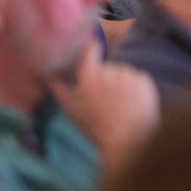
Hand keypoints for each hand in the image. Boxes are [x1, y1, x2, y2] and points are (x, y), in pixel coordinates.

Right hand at [47, 43, 158, 170]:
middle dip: (106, 78)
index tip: (93, 55)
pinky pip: (138, 77)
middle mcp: (109, 73)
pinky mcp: (144, 81)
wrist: (127, 141)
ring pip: (124, 72)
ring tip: (120, 104)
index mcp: (89, 78)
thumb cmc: (95, 126)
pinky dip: (136, 87)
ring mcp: (129, 77)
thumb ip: (57, 88)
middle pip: (108, 66)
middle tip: (106, 100)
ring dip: (122, 83)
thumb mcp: (71, 109)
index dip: (92, 52)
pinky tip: (131, 103)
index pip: (91, 49)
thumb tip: (45, 72)